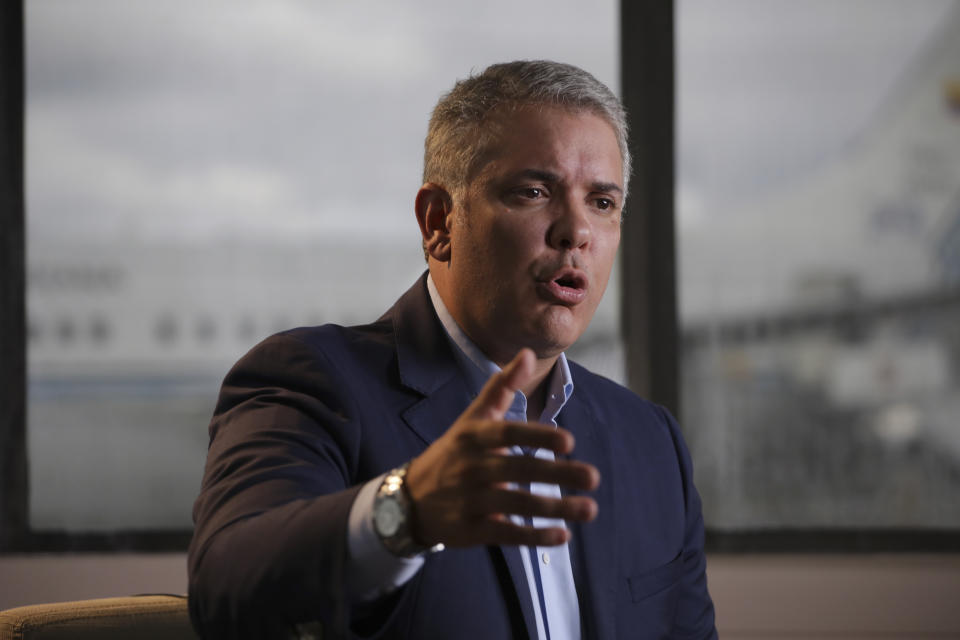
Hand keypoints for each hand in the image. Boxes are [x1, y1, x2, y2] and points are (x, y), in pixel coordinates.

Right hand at [405, 348, 599, 547]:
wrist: (409, 499)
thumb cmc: (454, 452)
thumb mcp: (472, 418)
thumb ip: (502, 386)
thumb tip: (529, 353)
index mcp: (474, 437)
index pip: (508, 434)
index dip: (538, 436)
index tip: (569, 440)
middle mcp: (471, 468)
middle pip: (518, 470)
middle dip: (557, 474)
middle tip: (594, 477)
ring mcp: (470, 501)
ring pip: (517, 505)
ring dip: (555, 508)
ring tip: (590, 508)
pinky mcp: (472, 530)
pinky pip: (506, 534)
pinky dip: (534, 536)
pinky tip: (563, 534)